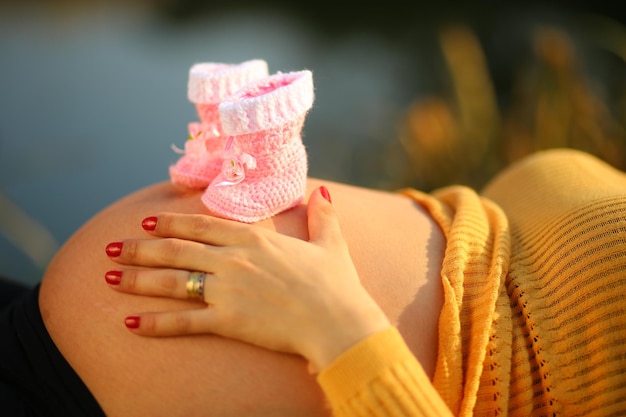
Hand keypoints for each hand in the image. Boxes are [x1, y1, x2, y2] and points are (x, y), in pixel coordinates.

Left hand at [104, 186, 390, 370]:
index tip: (146, 221)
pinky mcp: (228, 321)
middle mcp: (233, 259)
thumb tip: (322, 190)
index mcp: (254, 239)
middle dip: (139, 249)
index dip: (170, 223)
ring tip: (109, 278)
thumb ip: (323, 215)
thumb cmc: (336, 284)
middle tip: (111, 248)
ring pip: (172, 280)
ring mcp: (227, 289)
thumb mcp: (331, 243)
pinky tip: (131, 323)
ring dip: (137, 279)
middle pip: (176, 250)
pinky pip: (184, 322)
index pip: (201, 225)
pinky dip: (156, 323)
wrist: (338, 321)